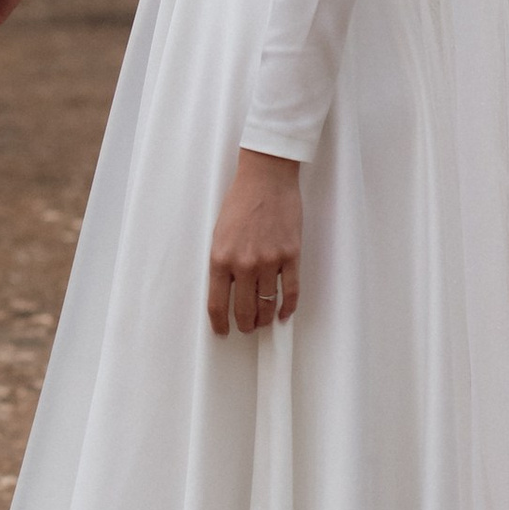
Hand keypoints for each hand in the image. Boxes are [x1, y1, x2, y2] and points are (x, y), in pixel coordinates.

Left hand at [207, 150, 300, 335]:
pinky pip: (291, 291)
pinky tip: (283, 313)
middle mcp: (244, 263)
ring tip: (262, 323)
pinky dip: (288, 306)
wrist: (266, 178)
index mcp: (220, 257)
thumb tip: (226, 289)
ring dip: (264, 319)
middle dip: (244, 324)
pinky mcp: (291, 255)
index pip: (217, 303)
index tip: (222, 331)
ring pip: (267, 304)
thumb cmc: (241, 201)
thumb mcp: (219, 232)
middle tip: (245, 328)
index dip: (219, 323)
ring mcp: (269, 261)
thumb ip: (222, 261)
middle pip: (244, 309)